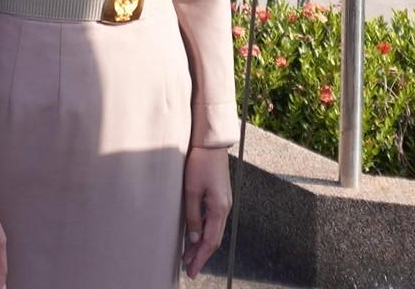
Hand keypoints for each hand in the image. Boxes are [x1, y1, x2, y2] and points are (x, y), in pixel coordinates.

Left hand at [182, 145, 231, 277]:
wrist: (211, 143)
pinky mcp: (220, 196)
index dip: (201, 258)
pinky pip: (214, 221)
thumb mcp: (191, 191)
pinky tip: (196, 235)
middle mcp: (225, 207)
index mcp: (220, 208)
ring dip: (203, 244)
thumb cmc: (200, 163)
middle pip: (215, 239)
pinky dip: (205, 232)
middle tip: (189, 269)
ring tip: (189, 256)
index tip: (192, 272)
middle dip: (202, 255)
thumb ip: (193, 216)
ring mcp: (224, 202)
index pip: (211, 242)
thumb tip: (194, 238)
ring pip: (215, 231)